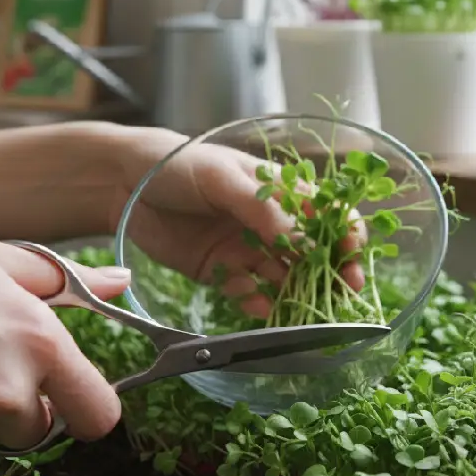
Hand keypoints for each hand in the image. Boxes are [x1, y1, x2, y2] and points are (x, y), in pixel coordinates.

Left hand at [108, 128, 367, 317]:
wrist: (122, 181)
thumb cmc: (179, 164)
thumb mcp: (223, 179)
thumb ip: (264, 210)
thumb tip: (306, 243)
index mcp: (280, 190)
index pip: (327, 212)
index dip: (346, 232)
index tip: (353, 252)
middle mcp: (271, 223)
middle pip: (315, 253)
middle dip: (333, 272)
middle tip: (344, 291)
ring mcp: (248, 249)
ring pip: (285, 278)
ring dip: (299, 294)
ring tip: (307, 311)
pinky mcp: (222, 272)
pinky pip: (249, 293)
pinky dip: (258, 304)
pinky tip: (261, 309)